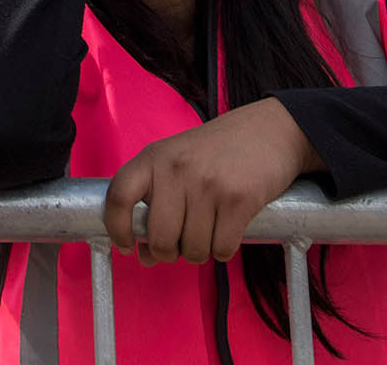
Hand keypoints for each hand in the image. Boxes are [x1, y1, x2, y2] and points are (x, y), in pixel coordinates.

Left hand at [103, 98, 325, 264]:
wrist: (269, 131)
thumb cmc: (217, 152)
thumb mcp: (176, 162)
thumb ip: (155, 202)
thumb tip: (143, 255)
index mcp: (154, 157)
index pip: (119, 196)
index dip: (117, 228)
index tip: (128, 246)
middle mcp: (176, 169)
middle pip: (160, 238)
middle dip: (169, 252)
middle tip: (181, 242)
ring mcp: (208, 184)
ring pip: (193, 250)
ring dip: (200, 252)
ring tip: (208, 230)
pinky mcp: (239, 200)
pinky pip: (222, 250)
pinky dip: (224, 250)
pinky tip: (227, 231)